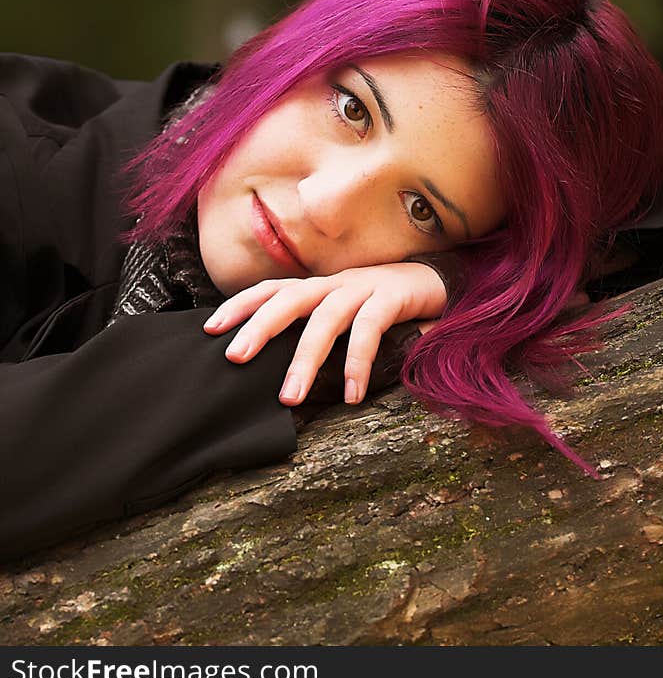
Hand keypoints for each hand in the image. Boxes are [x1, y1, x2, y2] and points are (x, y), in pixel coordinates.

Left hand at [202, 262, 447, 405]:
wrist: (438, 281)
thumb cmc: (386, 304)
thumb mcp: (347, 313)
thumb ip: (320, 330)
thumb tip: (284, 370)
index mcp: (320, 287)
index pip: (272, 289)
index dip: (240, 305)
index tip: (209, 329)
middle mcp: (336, 283)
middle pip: (289, 298)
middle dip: (259, 326)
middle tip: (235, 357)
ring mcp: (364, 287)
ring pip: (326, 319)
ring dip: (305, 358)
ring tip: (289, 397)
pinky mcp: (391, 297)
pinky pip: (369, 329)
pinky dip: (357, 362)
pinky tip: (351, 394)